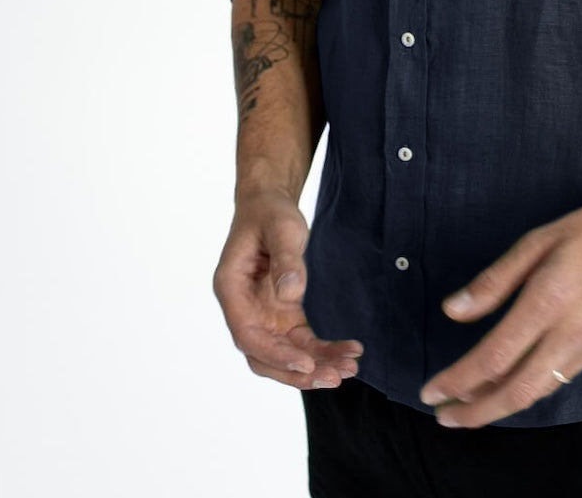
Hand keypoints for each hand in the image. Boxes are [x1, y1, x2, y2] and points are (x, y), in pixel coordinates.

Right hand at [212, 187, 363, 389]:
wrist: (270, 204)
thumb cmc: (270, 213)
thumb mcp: (281, 227)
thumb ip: (286, 258)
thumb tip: (292, 294)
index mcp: (231, 289)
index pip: (248, 336)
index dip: (275, 354)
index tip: (305, 364)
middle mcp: (244, 309)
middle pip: (265, 356)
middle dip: (298, 372)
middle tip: (335, 377)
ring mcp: (263, 315)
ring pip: (285, 355)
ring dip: (315, 366)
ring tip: (349, 369)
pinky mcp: (283, 315)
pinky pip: (302, 341)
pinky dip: (323, 351)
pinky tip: (349, 352)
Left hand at [418, 189, 581, 428]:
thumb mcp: (539, 239)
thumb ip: (495, 280)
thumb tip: (452, 312)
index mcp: (548, 300)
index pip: (494, 358)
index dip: (458, 381)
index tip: (431, 392)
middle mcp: (572, 333)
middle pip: (517, 392)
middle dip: (476, 413)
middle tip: (444, 419)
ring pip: (541, 390)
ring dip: (502, 403)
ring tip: (471, 403)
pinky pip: (562, 376)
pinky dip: (532, 384)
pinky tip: (515, 378)